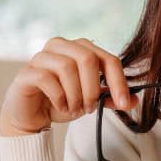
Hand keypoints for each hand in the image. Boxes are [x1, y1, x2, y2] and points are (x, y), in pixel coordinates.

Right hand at [0, 37, 139, 136]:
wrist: (31, 115)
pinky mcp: (26, 72)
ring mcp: (41, 56)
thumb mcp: (90, 100)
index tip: (125, 103)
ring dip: (75, 95)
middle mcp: (60, 46)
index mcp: (80, 48)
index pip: (107, 58)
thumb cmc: (61, 101)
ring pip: (67, 68)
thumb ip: (109, 98)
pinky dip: (59, 97)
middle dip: (93, 88)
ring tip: (74, 109)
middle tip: (90, 108)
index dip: (119, 81)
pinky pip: (47, 79)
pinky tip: (61, 106)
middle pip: (87, 58)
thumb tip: (134, 101)